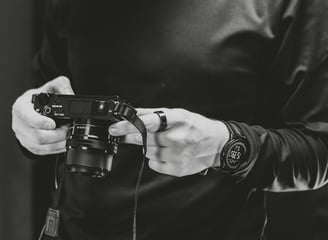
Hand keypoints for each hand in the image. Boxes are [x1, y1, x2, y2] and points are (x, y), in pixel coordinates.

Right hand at [12, 76, 73, 154]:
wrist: (33, 109)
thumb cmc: (40, 99)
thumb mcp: (50, 87)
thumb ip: (62, 86)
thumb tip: (71, 95)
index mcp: (21, 108)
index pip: (27, 117)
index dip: (40, 122)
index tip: (52, 124)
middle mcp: (20, 124)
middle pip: (38, 136)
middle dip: (57, 134)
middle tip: (67, 129)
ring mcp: (24, 137)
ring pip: (43, 146)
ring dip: (59, 142)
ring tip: (67, 134)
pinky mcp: (31, 146)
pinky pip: (46, 152)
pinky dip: (58, 148)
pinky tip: (64, 141)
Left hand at [109, 108, 228, 176]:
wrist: (216, 144)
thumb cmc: (196, 126)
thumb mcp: (178, 114)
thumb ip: (154, 113)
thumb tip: (133, 112)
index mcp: (178, 120)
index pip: (148, 123)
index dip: (129, 125)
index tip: (115, 128)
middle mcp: (178, 138)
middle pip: (144, 139)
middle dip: (131, 136)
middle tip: (123, 133)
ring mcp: (177, 155)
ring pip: (147, 152)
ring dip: (147, 146)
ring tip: (160, 141)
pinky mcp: (177, 169)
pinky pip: (154, 164)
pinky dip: (155, 158)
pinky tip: (165, 152)